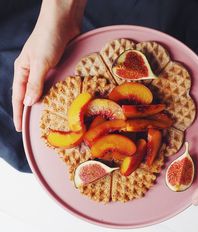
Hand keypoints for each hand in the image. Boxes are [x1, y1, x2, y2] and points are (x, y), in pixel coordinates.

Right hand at [12, 0, 85, 131]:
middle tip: (31, 127)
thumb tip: (29, 102)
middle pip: (28, 95)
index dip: (18, 113)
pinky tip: (57, 101)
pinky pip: (52, 84)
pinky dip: (53, 94)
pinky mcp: (55, 67)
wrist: (63, 22)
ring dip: (42, 103)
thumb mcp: (40, 63)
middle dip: (28, 111)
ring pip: (41, 91)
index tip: (19, 128)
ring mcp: (44, 70)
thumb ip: (35, 83)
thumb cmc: (48, 38)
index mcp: (22, 70)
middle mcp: (32, 71)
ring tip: (44, 118)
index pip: (18, 96)